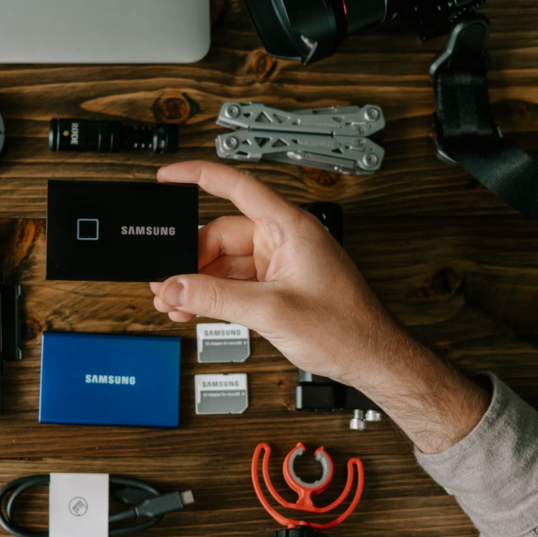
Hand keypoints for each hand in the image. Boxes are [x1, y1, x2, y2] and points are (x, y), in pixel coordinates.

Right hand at [149, 160, 394, 388]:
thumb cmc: (346, 329)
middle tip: (166, 280)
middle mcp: (284, 240)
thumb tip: (175, 286)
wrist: (371, 360)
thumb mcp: (271, 310)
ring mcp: (279, 263)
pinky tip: (192, 308)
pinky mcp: (276, 286)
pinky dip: (212, 295)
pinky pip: (234, 282)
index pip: (236, 187)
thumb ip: (216, 297)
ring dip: (197, 281)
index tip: (168, 177)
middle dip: (190, 258)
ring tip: (172, 300)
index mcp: (289, 227)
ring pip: (223, 262)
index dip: (198, 176)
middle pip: (220, 234)